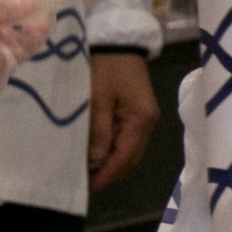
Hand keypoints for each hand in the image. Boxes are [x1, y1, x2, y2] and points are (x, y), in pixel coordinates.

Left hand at [87, 50, 156, 189]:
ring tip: (87, 173)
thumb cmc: (106, 68)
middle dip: (109, 173)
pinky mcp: (137, 113)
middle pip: (130, 159)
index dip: (107, 175)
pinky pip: (127, 140)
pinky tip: (97, 154)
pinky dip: (113, 151)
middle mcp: (147, 124)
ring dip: (110, 163)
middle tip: (83, 186)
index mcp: (140, 121)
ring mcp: (144, 119)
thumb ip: (98, 130)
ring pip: (129, 151)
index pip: (125, 157)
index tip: (87, 189)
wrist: (119, 42)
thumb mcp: (97, 98)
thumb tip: (95, 160)